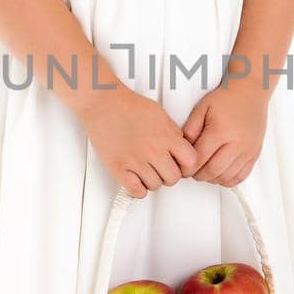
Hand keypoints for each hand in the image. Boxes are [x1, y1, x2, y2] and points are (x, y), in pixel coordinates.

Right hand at [78, 83, 201, 198]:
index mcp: (166, 136)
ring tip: (147, 171)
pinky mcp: (119, 167)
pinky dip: (138, 189)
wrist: (103, 103)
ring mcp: (136, 160)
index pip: (190, 161)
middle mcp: (153, 150)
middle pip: (173, 178)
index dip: (188, 166)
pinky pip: (136, 191)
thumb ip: (173, 132)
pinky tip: (136, 180)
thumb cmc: (128, 106)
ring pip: (155, 186)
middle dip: (170, 175)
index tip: (182, 166)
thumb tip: (180, 146)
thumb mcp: (160, 114)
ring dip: (153, 181)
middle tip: (163, 169)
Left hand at [181, 80, 269, 186]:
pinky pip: (241, 176)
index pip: (200, 159)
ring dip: (212, 178)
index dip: (188, 168)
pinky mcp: (254, 154)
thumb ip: (190, 129)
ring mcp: (247, 150)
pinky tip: (220, 173)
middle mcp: (236, 143)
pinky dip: (228, 179)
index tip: (183, 168)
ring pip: (227, 177)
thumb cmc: (226, 98)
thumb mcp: (201, 108)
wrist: (250, 92)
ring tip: (205, 171)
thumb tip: (182, 150)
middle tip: (192, 172)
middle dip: (198, 175)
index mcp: (220, 131)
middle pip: (213, 171)